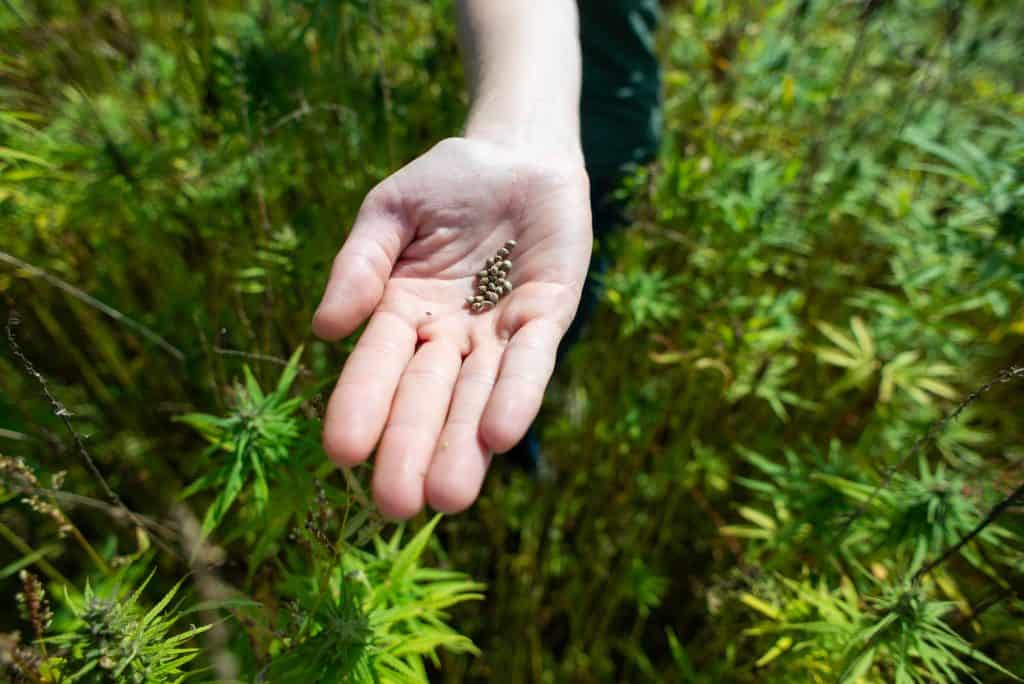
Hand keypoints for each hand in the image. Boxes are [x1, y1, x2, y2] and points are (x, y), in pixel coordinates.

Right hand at [313, 137, 590, 518]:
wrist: (517, 154)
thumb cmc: (448, 185)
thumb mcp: (391, 213)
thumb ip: (361, 264)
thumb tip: (326, 327)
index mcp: (402, 313)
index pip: (378, 367)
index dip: (362, 406)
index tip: (342, 452)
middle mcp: (450, 336)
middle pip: (428, 399)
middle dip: (412, 449)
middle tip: (395, 505)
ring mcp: (500, 331)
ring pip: (478, 395)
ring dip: (464, 444)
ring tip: (448, 496)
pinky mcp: (548, 315)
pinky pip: (531, 360)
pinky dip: (517, 394)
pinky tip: (500, 433)